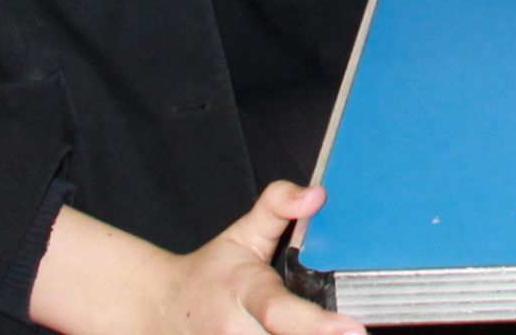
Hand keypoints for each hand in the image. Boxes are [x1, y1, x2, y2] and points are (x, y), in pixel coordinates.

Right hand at [26, 183, 361, 334]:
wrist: (161, 309)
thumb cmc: (212, 274)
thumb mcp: (242, 235)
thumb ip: (279, 207)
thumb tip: (316, 194)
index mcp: (244, 294)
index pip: (280, 311)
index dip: (317, 325)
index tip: (354, 329)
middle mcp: (236, 332)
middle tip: (353, 332)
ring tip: (334, 333)